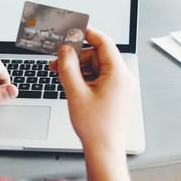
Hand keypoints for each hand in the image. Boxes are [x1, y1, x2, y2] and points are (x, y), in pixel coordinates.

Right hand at [49, 28, 135, 152]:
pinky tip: (71, 83)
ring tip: (60, 74)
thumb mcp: (75, 92)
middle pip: (98, 55)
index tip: (72, 30)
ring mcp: (121, 87)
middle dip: (76, 56)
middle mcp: (123, 78)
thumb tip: (65, 50)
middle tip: (56, 61)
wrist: (104, 151)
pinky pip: (100, 78)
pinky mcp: (116, 95)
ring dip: (78, 68)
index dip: (86, 34)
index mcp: (118, 74)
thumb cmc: (95, 127)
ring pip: (97, 67)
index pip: (103, 42)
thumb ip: (68, 67)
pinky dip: (85, 78)